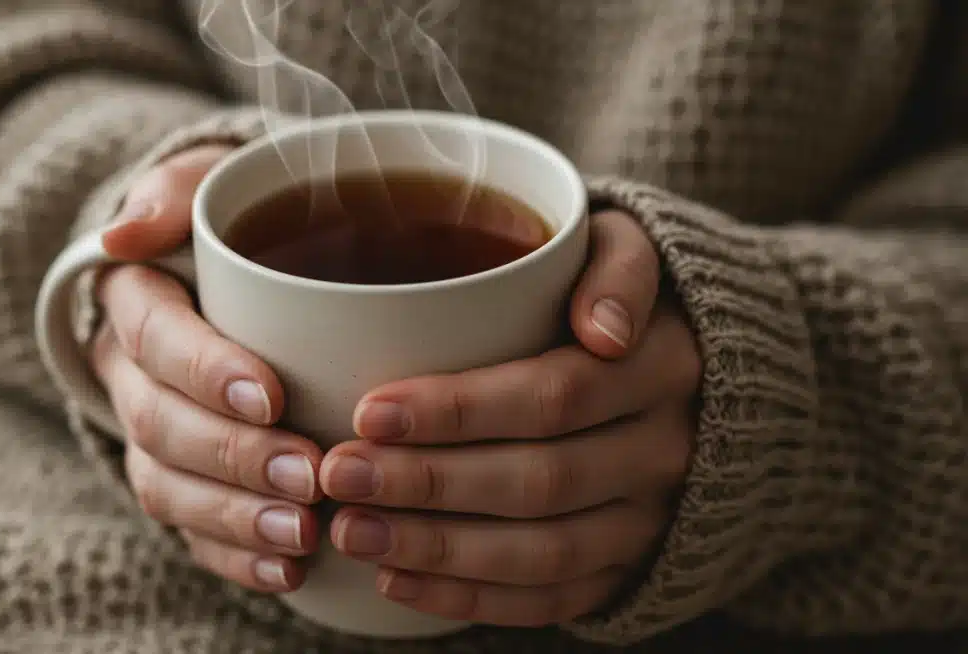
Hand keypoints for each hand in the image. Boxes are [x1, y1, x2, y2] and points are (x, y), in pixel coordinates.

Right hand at [91, 144, 324, 593]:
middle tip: (309, 475)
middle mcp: (129, 372)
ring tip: (302, 533)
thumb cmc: (239, 221)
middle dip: (234, 455)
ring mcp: (148, 431)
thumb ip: (174, 192)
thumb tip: (126, 232)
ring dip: (234, 516)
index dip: (207, 370)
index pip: (157, 337)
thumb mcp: (212, 183)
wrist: (234, 265)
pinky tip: (287, 570)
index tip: (272, 394)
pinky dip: (234, 554)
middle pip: (162, 424)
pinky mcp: (177, 476)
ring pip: (168, 485)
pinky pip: (188, 528)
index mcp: (135, 297)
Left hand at [319, 210, 699, 626]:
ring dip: (437, 550)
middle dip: (428, 483)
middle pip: (540, 480)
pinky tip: (395, 580)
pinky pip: (551, 600)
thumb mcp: (629, 248)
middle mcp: (664, 451)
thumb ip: (618, 267)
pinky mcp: (627, 566)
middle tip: (340, 474)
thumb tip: (603, 328)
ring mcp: (648, 518)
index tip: (370, 412)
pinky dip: (469, 599)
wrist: (698, 373)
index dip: (460, 410)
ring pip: (542, 552)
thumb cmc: (614, 297)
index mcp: (663, 366)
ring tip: (351, 531)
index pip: (556, 395)